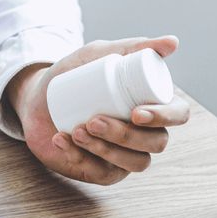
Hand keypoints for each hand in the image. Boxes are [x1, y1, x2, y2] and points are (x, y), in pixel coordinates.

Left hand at [5, 37, 189, 184]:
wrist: (38, 97)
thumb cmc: (75, 74)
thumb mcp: (98, 54)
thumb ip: (133, 46)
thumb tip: (173, 43)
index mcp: (154, 104)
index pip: (177, 114)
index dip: (164, 117)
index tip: (135, 113)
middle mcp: (146, 132)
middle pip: (156, 143)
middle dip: (125, 135)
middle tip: (93, 120)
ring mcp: (126, 155)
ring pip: (133, 163)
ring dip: (105, 149)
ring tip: (76, 131)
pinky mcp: (103, 171)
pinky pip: (102, 174)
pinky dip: (81, 158)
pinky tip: (62, 141)